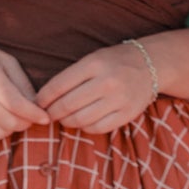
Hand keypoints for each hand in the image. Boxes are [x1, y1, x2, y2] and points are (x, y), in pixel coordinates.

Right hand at [0, 38, 52, 142]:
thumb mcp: (6, 60)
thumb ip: (22, 83)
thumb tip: (37, 106)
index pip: (16, 103)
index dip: (34, 114)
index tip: (46, 117)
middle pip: (8, 122)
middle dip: (26, 123)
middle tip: (30, 116)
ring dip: (12, 129)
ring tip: (15, 117)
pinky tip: (0, 122)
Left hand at [34, 41, 155, 133]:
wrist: (150, 65)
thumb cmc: (114, 63)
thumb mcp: (93, 59)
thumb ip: (71, 77)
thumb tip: (43, 100)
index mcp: (94, 64)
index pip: (58, 85)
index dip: (43, 98)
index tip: (37, 104)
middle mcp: (107, 81)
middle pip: (67, 105)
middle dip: (52, 113)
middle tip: (48, 114)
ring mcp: (119, 99)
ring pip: (80, 120)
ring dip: (67, 122)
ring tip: (64, 118)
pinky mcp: (127, 114)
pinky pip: (97, 128)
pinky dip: (85, 128)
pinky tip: (83, 121)